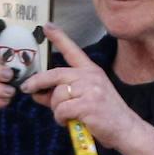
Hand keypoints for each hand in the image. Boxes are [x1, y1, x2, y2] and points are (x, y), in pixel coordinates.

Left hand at [21, 23, 141, 151]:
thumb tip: (37, 93)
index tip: (47, 26)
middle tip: (27, 88)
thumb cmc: (105, 115)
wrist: (126, 129)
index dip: (59, 37)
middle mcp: (91, 76)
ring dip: (55, 109)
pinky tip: (68, 122)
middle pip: (55, 74)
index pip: (73, 51)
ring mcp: (90, 89)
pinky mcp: (88, 105)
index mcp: (91, 71)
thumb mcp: (85, 98)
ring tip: (65, 116)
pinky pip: (61, 110)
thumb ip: (61, 94)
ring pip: (57, 95)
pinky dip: (60, 118)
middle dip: (37, 82)